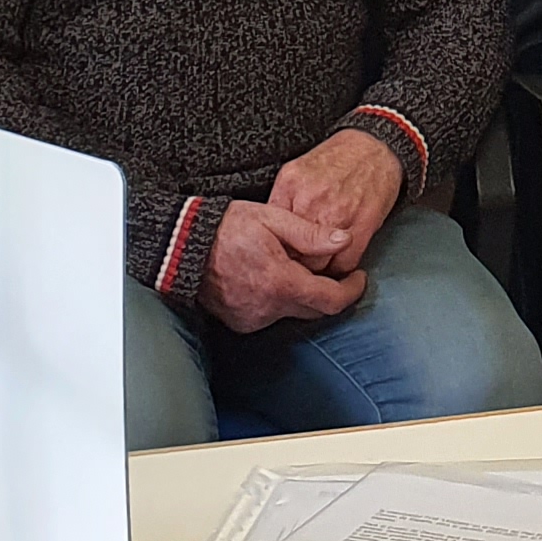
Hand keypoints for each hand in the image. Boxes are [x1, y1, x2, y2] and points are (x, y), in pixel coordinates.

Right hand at [204, 198, 364, 333]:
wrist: (182, 246)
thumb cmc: (227, 227)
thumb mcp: (273, 218)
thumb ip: (311, 233)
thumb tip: (344, 240)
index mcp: (280, 283)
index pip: (331, 300)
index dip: (351, 291)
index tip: (359, 278)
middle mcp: (267, 308)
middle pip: (314, 309)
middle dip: (329, 292)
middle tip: (334, 271)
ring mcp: (252, 318)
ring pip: (292, 312)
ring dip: (301, 295)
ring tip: (295, 268)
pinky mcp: (239, 322)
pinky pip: (270, 316)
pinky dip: (278, 301)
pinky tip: (272, 279)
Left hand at [264, 127, 403, 275]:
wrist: (375, 148)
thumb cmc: (337, 160)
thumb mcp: (296, 170)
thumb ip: (280, 199)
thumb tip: (267, 229)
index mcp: (292, 187)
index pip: (273, 233)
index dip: (274, 248)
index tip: (278, 253)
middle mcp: (312, 202)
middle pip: (293, 252)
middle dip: (293, 261)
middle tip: (296, 262)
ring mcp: (339, 216)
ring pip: (318, 263)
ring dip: (316, 268)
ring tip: (316, 262)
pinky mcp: (363, 226)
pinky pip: (344, 263)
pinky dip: (339, 268)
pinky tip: (336, 259)